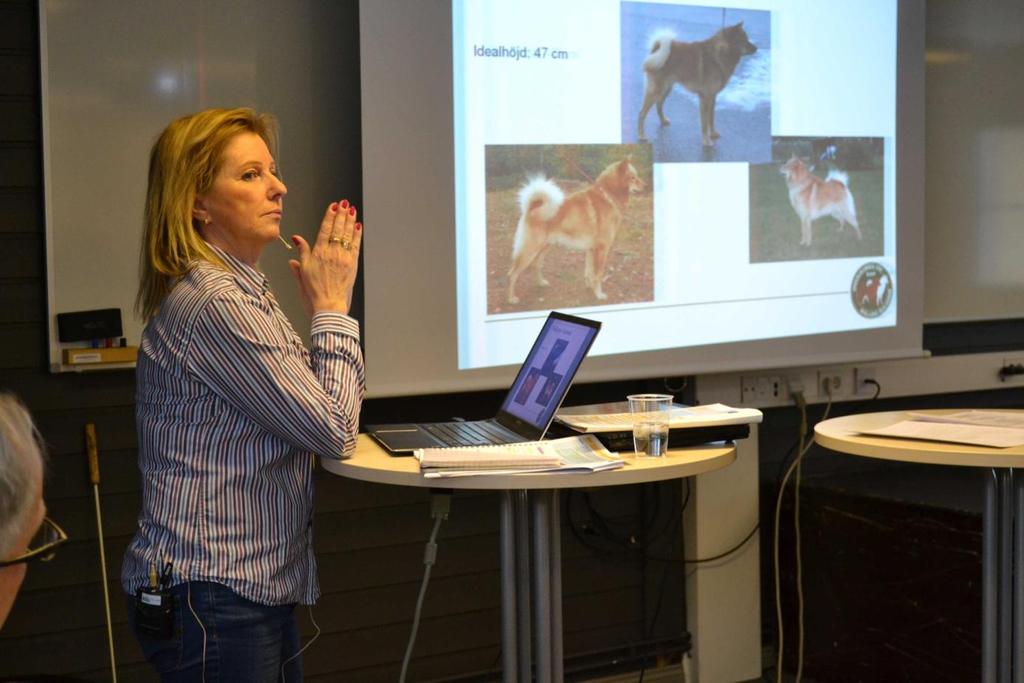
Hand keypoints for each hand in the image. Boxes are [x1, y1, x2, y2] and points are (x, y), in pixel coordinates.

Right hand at [288, 199, 362, 315]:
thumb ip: (302, 253)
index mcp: (318, 253)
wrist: (328, 304)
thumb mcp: (303, 271)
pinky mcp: (352, 265)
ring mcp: (343, 258)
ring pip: (347, 235)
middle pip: (337, 229)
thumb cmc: (313, 291)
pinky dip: (357, 235)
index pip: (325, 229)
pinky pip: (355, 246)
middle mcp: (332, 253)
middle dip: (341, 214)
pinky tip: (358, 227)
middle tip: (344, 203)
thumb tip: (297, 239)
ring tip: (351, 210)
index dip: (329, 216)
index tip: (333, 206)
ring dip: (350, 221)